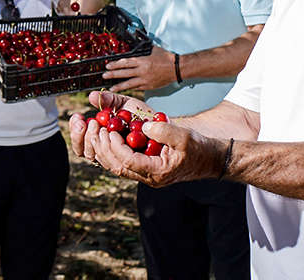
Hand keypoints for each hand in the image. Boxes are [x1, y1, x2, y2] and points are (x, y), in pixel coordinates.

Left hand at [68, 91, 227, 186]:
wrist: (208, 159)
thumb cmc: (198, 148)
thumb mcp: (184, 137)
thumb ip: (165, 131)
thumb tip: (144, 126)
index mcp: (158, 172)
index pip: (128, 162)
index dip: (115, 146)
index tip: (108, 131)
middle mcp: (148, 177)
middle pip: (117, 167)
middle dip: (103, 148)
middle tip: (96, 130)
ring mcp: (145, 174)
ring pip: (116, 167)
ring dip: (103, 150)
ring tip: (96, 132)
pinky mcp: (144, 168)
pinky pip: (122, 162)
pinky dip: (111, 150)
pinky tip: (106, 137)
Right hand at [69, 90, 144, 157]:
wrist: (165, 123)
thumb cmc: (144, 116)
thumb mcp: (125, 104)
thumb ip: (108, 100)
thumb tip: (91, 96)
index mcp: (101, 141)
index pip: (81, 146)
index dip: (75, 134)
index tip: (77, 117)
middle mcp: (108, 153)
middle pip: (86, 153)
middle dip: (82, 137)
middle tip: (91, 122)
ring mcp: (120, 160)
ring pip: (99, 158)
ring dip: (95, 141)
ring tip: (98, 124)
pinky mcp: (135, 164)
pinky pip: (120, 162)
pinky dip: (113, 147)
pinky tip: (113, 133)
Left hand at [104, 45, 175, 90]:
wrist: (177, 68)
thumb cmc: (166, 57)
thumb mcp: (153, 49)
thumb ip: (143, 49)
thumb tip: (135, 45)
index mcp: (142, 61)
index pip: (125, 63)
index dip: (115, 65)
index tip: (108, 66)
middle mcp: (142, 71)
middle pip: (124, 73)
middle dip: (113, 75)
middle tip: (104, 76)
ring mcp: (145, 80)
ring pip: (129, 83)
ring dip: (119, 85)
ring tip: (111, 87)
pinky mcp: (149, 86)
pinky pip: (137, 87)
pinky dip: (130, 88)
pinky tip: (124, 88)